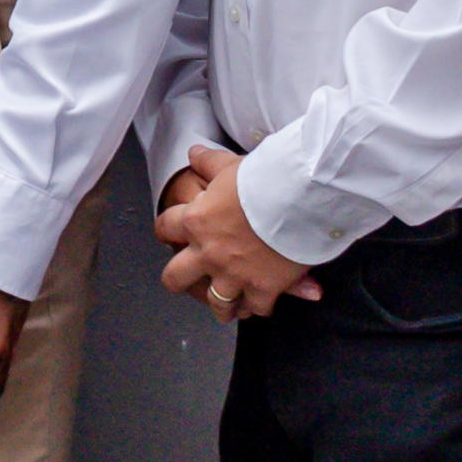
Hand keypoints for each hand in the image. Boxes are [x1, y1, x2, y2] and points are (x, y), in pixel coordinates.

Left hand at [154, 147, 321, 322]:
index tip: (170, 235)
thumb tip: (194, 153)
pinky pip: (255, 308)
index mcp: (195, 222)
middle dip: (180, 280)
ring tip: (229, 302)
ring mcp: (233, 275)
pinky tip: (262, 302)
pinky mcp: (262, 289)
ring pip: (216, 303)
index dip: (166, 231)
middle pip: (175, 278)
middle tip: (188, 280)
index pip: (164, 229)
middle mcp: (207, 253)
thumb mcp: (229, 165)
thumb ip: (208, 162)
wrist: (297, 200)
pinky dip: (259, 306)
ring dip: (222, 303)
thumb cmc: (263, 180)